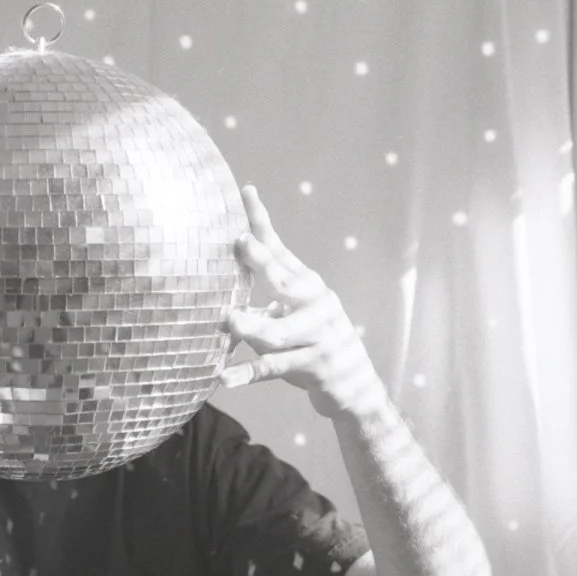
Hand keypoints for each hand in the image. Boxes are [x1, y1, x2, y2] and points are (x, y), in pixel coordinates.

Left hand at [224, 185, 381, 423]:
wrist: (356, 384)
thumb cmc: (312, 342)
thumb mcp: (293, 314)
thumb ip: (264, 302)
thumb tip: (221, 293)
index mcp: (306, 285)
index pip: (279, 248)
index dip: (261, 221)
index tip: (245, 191)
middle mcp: (316, 304)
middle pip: (285, 281)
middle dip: (263, 262)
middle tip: (242, 244)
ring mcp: (318, 336)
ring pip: (277, 332)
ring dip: (253, 327)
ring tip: (231, 323)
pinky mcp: (314, 366)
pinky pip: (273, 369)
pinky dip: (247, 374)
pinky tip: (224, 378)